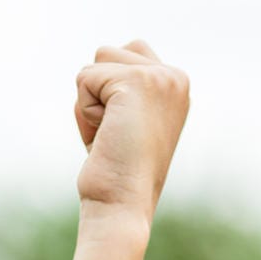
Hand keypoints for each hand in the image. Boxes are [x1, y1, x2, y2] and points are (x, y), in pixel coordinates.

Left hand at [73, 41, 189, 221]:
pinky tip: (105, 136)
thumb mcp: (122, 127)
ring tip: (110, 134)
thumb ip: (118, 95)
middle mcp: (176, 77)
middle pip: (109, 53)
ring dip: (89, 102)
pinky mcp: (137, 82)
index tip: (120, 134)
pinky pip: (85, 79)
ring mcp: (160, 77)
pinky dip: (84, 112)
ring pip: (96, 63)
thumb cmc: (115, 175)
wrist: (122, 206)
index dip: (106, 96)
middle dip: (96, 94)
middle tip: (113, 135)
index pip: (125, 57)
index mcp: (176, 87)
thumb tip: (91, 74)